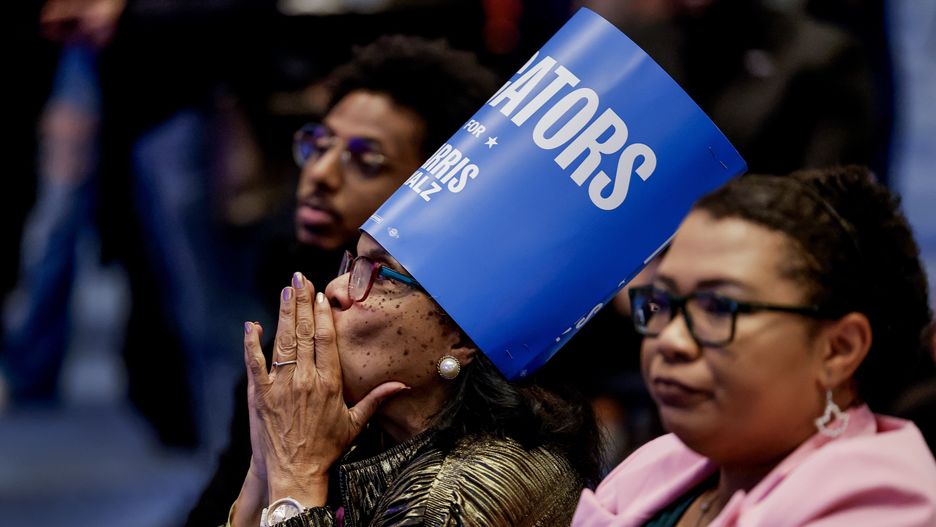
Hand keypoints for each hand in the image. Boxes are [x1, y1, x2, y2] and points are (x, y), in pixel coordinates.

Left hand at [243, 272, 407, 505]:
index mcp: (329, 383)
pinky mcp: (259, 395)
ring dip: (283, 314)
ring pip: (282, 342)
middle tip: (299, 278)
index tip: (321, 295)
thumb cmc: (326, 449)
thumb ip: (377, 398)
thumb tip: (402, 385)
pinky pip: (254, 364)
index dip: (321, 314)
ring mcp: (280, 386)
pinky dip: (252, 343)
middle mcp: (305, 380)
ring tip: (285, 291)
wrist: (295, 473)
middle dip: (301, 303)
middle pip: (303, 333)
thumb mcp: (356, 423)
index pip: (325, 339)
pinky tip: (252, 325)